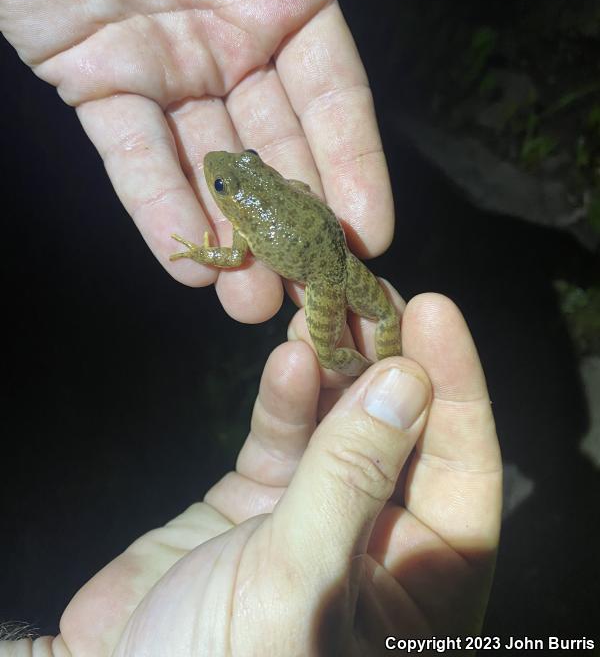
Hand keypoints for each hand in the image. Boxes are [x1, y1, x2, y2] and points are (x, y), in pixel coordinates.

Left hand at [0, 0, 495, 324]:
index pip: (334, 97)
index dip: (354, 164)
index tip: (373, 234)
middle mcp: (231, 39)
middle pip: (277, 149)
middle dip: (297, 223)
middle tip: (314, 294)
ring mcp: (163, 64)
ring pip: (208, 165)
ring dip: (232, 236)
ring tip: (253, 303)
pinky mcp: (91, 77)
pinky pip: (130, 152)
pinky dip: (155, 203)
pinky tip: (185, 260)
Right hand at [23, 293, 499, 655]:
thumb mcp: (301, 577)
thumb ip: (352, 478)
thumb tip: (406, 382)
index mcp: (420, 592)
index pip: (464, 474)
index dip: (457, 389)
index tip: (434, 312)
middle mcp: (377, 550)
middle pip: (403, 437)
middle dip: (390, 363)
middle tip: (371, 291)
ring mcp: (316, 518)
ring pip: (341, 426)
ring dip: (334, 367)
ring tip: (321, 305)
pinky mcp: (257, 501)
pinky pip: (285, 437)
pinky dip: (286, 397)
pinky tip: (286, 356)